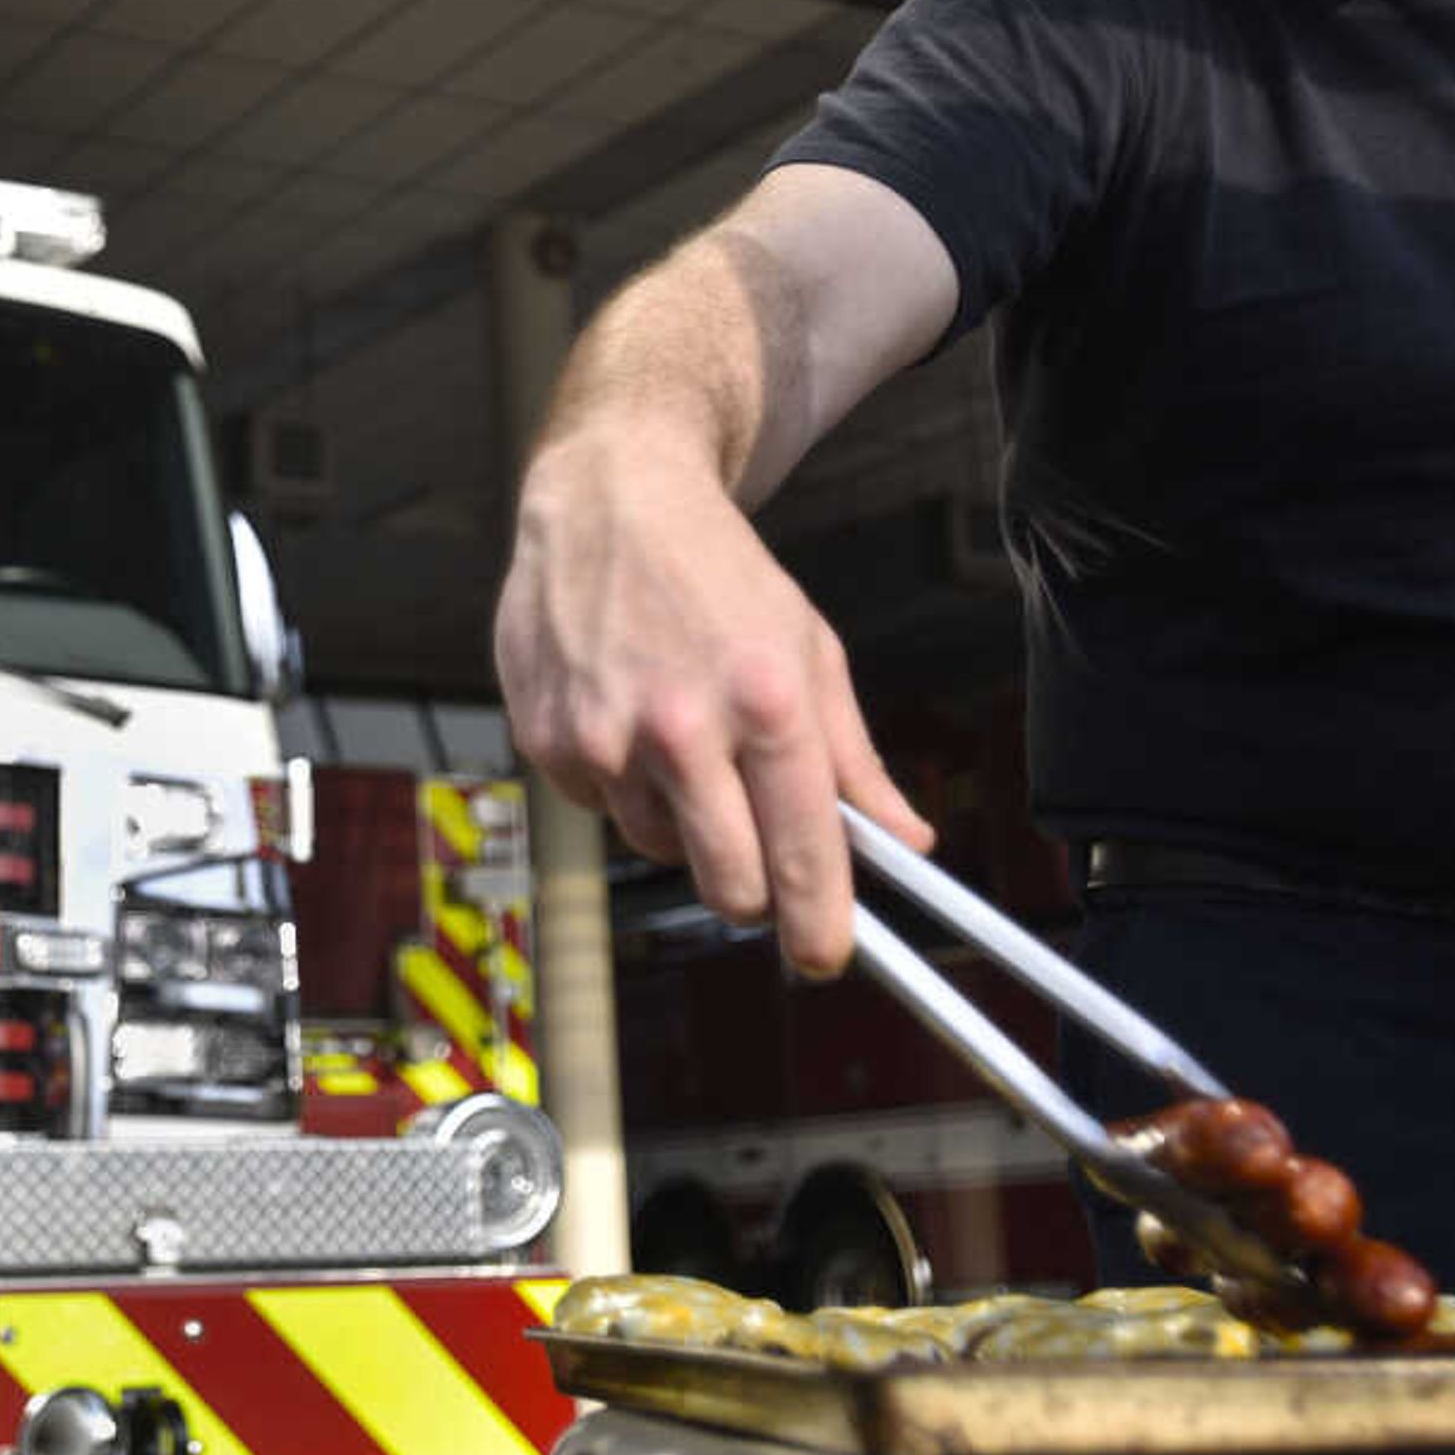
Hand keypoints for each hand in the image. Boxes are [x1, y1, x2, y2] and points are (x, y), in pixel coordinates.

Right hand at [496, 428, 928, 976]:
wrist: (609, 497)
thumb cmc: (720, 574)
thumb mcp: (809, 650)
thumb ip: (855, 758)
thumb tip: (907, 841)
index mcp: (767, 701)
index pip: (803, 853)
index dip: (820, 924)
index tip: (826, 957)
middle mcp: (682, 727)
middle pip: (731, 886)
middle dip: (755, 892)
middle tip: (762, 863)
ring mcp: (605, 739)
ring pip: (662, 849)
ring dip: (684, 823)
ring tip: (685, 740)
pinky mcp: (547, 741)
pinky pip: (603, 812)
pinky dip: (625, 787)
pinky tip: (629, 717)